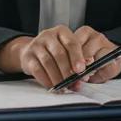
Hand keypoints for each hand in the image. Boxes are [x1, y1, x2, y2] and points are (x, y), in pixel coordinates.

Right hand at [0, 26, 120, 89]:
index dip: (78, 57)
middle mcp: (48, 34)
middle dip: (68, 71)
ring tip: (65, 88)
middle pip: (59, 54)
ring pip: (48, 62)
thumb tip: (93, 72)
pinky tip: (52, 87)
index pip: (72, 42)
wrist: (28, 51)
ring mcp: (36, 43)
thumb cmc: (57, 54)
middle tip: (75, 84)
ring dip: (57, 78)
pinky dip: (45, 80)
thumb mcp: (68, 52)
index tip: (83, 70)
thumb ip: (79, 60)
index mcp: (62, 31)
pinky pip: (37, 69)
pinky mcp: (27, 55)